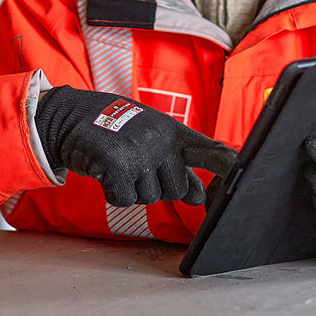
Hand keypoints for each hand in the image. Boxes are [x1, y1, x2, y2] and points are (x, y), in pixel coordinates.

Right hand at [34, 86, 236, 206]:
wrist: (72, 116)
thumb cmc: (118, 128)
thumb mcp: (152, 137)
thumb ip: (177, 162)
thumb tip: (198, 196)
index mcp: (174, 132)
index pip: (211, 150)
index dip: (229, 166)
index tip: (243, 173)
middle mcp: (161, 141)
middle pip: (177, 190)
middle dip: (158, 186)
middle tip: (137, 164)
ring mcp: (140, 154)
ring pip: (149, 198)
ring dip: (133, 188)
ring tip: (119, 162)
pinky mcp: (118, 167)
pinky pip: (125, 200)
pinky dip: (113, 192)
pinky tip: (106, 171)